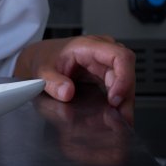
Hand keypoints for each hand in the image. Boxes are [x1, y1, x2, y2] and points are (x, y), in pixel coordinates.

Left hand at [14, 35, 135, 124]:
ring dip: (125, 101)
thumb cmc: (42, 58)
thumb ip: (52, 81)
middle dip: (126, 96)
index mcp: (88, 46)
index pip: (120, 56)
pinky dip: (119, 101)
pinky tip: (115, 113)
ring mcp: (104, 63)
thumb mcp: (41, 70)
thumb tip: (67, 92)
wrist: (39, 57)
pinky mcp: (104, 73)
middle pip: (127, 72)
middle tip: (118, 117)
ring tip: (119, 119)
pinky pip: (119, 86)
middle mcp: (101, 52)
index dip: (124, 78)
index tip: (115, 98)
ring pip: (126, 80)